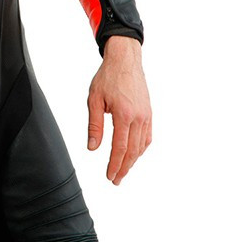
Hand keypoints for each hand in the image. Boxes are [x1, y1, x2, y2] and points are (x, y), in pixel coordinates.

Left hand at [87, 35, 151, 184]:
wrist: (125, 60)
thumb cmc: (107, 77)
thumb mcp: (94, 99)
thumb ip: (95, 125)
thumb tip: (93, 147)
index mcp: (124, 114)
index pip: (120, 147)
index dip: (115, 165)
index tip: (109, 176)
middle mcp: (139, 117)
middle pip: (133, 151)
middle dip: (124, 168)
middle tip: (116, 180)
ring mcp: (146, 115)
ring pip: (142, 146)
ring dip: (133, 161)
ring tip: (123, 170)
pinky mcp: (149, 113)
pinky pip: (147, 136)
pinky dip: (141, 149)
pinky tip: (134, 154)